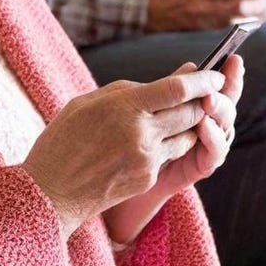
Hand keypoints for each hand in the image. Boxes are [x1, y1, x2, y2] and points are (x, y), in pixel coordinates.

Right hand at [22, 61, 237, 240]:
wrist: (50, 192)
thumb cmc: (62, 140)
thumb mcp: (86, 103)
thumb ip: (125, 90)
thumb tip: (161, 84)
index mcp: (124, 108)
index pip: (178, 89)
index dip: (203, 79)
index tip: (215, 73)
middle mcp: (141, 133)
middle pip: (191, 112)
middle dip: (203, 101)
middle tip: (206, 93)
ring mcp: (147, 159)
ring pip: (188, 136)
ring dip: (189, 124)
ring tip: (179, 116)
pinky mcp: (148, 179)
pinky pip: (170, 155)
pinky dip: (168, 145)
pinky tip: (150, 142)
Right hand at [146, 0, 265, 32]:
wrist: (157, 14)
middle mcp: (204, 6)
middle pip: (239, 7)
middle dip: (262, 4)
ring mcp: (207, 21)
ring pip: (238, 21)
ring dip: (260, 17)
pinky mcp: (209, 31)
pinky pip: (233, 29)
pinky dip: (250, 25)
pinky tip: (262, 21)